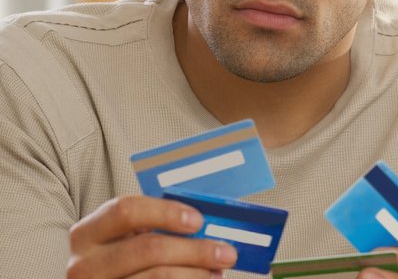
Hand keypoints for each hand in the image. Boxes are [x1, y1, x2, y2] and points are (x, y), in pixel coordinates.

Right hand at [66, 195, 237, 277]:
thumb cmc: (122, 263)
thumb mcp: (126, 242)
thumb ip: (156, 230)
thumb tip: (209, 229)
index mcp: (88, 233)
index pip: (125, 211)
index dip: (165, 212)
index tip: (198, 221)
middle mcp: (84, 264)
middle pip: (148, 249)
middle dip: (195, 250)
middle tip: (227, 253)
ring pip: (157, 277)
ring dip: (196, 275)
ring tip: (217, 273)